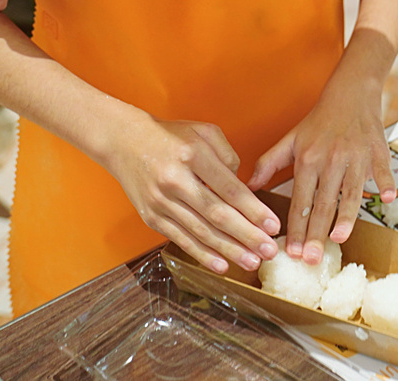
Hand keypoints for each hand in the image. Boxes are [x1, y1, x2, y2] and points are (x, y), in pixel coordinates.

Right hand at [102, 113, 281, 273]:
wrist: (123, 141)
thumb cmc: (170, 136)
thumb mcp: (203, 131)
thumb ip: (228, 156)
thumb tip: (242, 188)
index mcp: (193, 155)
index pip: (230, 189)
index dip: (254, 210)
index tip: (274, 225)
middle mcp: (175, 180)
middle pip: (218, 215)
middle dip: (247, 236)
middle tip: (270, 250)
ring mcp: (161, 202)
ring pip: (201, 232)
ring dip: (229, 250)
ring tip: (252, 262)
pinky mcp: (151, 217)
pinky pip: (181, 239)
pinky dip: (202, 255)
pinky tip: (221, 266)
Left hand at [248, 69, 395, 264]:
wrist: (351, 93)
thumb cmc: (320, 120)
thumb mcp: (291, 138)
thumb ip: (269, 163)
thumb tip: (248, 186)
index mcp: (308, 159)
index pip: (300, 201)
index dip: (296, 228)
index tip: (292, 251)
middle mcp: (331, 160)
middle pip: (323, 203)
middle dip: (316, 234)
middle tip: (312, 259)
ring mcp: (356, 157)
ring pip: (351, 192)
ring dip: (346, 217)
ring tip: (339, 239)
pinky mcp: (377, 152)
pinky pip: (383, 171)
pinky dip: (385, 183)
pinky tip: (386, 198)